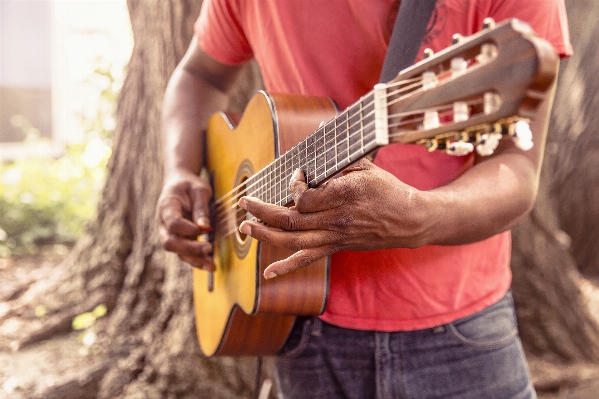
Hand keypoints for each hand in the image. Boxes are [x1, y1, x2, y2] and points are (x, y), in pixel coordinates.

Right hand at [156, 170, 214, 270]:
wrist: (179, 183)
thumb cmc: (190, 185)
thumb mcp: (199, 190)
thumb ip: (201, 208)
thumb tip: (205, 228)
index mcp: (166, 206)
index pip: (172, 222)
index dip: (186, 229)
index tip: (203, 230)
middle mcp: (163, 223)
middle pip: (170, 242)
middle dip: (189, 249)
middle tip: (209, 249)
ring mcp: (168, 233)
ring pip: (177, 252)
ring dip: (194, 260)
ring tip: (212, 266)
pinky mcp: (178, 240)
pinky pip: (184, 254)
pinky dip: (196, 260)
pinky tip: (210, 265)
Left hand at [238, 159, 429, 278]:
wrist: (409, 220)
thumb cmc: (388, 189)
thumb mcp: (366, 166)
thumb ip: (339, 156)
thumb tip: (320, 131)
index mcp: (344, 196)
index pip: (304, 197)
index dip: (293, 186)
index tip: (296, 175)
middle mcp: (336, 220)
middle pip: (290, 220)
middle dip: (262, 210)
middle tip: (244, 202)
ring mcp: (335, 237)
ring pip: (292, 240)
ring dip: (265, 235)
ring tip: (245, 227)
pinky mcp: (336, 247)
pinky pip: (308, 259)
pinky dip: (287, 267)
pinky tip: (269, 274)